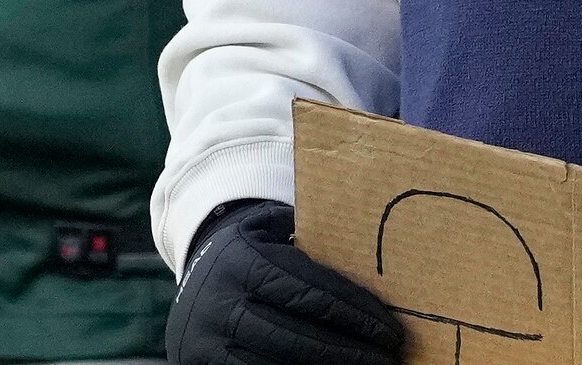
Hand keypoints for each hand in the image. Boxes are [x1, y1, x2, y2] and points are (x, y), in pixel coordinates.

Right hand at [170, 200, 406, 364]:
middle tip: (389, 357)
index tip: (390, 330)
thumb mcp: (268, 230)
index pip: (310, 294)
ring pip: (282, 364)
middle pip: (300, 337)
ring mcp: (210, 340)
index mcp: (243, 263)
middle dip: (350, 351)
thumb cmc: (249, 251)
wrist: (190, 275)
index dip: (355, 315)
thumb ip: (307, 240)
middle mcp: (222, 302)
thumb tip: (367, 257)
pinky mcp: (203, 364)